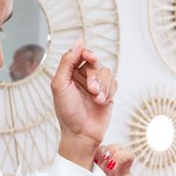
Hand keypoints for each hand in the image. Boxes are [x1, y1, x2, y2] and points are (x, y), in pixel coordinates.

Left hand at [52, 40, 117, 166]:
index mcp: (69, 74)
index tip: (90, 58)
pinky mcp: (108, 94)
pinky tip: (102, 102)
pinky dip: (109, 92)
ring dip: (103, 86)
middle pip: (95, 63)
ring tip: (97, 100)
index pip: (80, 54)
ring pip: (106, 73)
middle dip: (95, 76)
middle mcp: (82, 78)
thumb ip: (67, 62)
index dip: (87, 53)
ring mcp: (96, 86)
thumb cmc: (67, 112)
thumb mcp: (60, 85)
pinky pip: (114, 83)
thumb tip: (78, 42)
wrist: (81, 134)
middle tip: (91, 90)